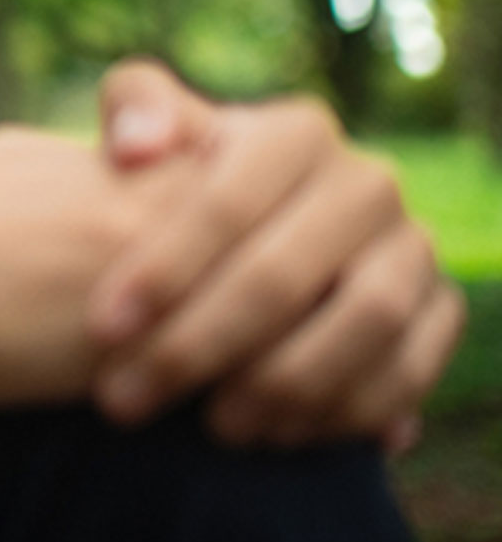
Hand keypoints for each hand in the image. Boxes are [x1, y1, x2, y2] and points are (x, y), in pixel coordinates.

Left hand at [86, 59, 463, 447]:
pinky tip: (275, 436)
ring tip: (209, 426)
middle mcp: (367, 184)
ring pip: (361, 322)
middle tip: (126, 398)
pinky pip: (409, 369)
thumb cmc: (176, 182)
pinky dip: (345, 410)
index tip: (102, 327)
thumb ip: (136, 105)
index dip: (163, 267)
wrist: (248, 232)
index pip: (228, 201)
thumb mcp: (148, 129)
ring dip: (281, 383)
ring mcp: (412, 248)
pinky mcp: (439, 310)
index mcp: (298, 133)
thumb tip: (137, 148)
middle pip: (286, 273)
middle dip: (199, 343)